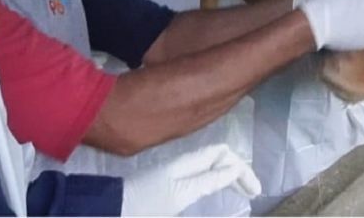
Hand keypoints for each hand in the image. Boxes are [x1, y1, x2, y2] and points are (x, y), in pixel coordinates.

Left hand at [121, 144, 260, 215]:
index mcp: (186, 164)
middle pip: (217, 159)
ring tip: (240, 190)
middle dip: (238, 172)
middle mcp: (182, 164)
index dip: (242, 168)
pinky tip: (214, 190)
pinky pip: (199, 175)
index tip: (255, 190)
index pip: (222, 154)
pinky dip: (214, 181)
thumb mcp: (181, 194)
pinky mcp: (166, 183)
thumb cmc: (146, 205)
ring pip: (208, 167)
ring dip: (227, 176)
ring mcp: (173, 173)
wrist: (108, 210)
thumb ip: (208, 180)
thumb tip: (234, 167)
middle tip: (253, 192)